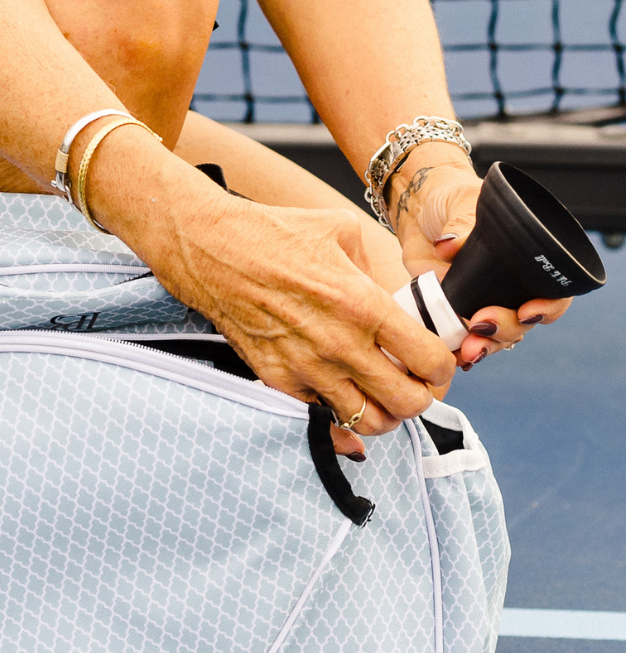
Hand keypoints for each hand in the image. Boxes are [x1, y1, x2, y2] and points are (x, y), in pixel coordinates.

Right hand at [126, 175, 455, 451]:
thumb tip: (398, 303)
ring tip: (379, 393)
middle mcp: (338, 344)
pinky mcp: (278, 380)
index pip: (429, 359)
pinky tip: (338, 387)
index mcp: (363, 304)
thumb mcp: (342, 232)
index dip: (442, 366)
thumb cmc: (274, 235)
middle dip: (420, 397)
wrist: (211, 251)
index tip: (434, 360)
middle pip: (407, 403)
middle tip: (413, 383)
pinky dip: (338, 408)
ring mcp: (306, 368)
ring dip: (383, 412)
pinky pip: (323, 413)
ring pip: (368, 421)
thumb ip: (378, 271)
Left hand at [389, 148, 571, 367]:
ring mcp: (478, 302)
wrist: (415, 206)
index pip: (552, 294)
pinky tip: (449, 355)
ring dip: (482, 348)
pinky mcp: (447, 310)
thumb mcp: (462, 201)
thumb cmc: (450, 198)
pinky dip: (454, 350)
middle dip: (505, 332)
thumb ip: (462, 223)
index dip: (547, 309)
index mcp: (527, 262)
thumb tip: (449, 245)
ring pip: (491, 338)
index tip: (528, 311)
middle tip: (483, 325)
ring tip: (467, 351)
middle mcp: (507, 288)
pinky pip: (456, 339)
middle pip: (521, 325)